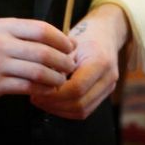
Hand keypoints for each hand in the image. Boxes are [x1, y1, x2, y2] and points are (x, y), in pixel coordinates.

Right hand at [0, 18, 76, 100]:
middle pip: (42, 52)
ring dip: (55, 77)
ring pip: (37, 72)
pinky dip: (43, 89)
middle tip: (70, 66)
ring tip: (61, 79)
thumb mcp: (1, 31)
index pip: (41, 30)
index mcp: (4, 27)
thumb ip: (28, 34)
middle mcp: (0, 44)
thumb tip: (66, 41)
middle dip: (63, 61)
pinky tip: (49, 89)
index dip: (61, 39)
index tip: (71, 47)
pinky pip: (27, 87)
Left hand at [30, 4, 128, 119]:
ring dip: (59, 109)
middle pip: (80, 103)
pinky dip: (66, 110)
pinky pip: (85, 110)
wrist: (104, 33)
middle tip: (35, 98)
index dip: (55, 94)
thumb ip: (57, 63)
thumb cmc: (83, 35)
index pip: (77, 87)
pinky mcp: (104, 94)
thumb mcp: (67, 43)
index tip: (36, 91)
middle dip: (54, 104)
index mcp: (100, 61)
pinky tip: (52, 102)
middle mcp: (108, 77)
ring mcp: (109, 87)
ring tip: (41, 100)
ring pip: (82, 111)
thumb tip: (38, 83)